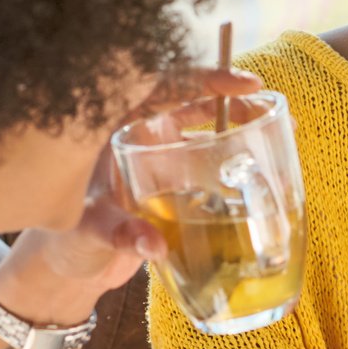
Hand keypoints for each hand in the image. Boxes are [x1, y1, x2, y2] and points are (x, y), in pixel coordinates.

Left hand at [0, 65, 261, 324]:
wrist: (71, 268)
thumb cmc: (66, 241)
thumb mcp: (89, 232)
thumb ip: (120, 234)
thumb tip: (154, 246)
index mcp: (114, 126)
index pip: (163, 86)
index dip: (205, 79)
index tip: (244, 85)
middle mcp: (139, 133)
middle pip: (193, 100)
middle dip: (235, 100)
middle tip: (273, 108)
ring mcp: (159, 157)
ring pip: (205, 130)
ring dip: (241, 127)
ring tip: (281, 129)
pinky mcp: (175, 183)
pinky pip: (209, 164)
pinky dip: (236, 163)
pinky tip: (265, 169)